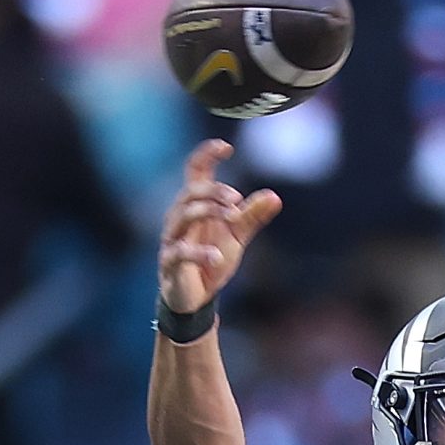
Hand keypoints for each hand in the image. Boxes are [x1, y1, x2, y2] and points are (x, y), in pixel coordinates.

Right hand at [158, 139, 281, 314]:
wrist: (196, 298)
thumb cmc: (211, 260)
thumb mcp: (237, 237)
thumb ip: (252, 216)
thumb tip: (274, 196)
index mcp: (195, 206)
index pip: (195, 171)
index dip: (207, 155)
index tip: (227, 147)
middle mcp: (179, 217)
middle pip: (190, 191)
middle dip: (213, 191)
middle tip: (236, 200)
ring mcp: (172, 239)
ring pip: (182, 215)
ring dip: (208, 211)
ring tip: (231, 217)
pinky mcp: (170, 263)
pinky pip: (180, 253)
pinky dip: (199, 253)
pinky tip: (217, 257)